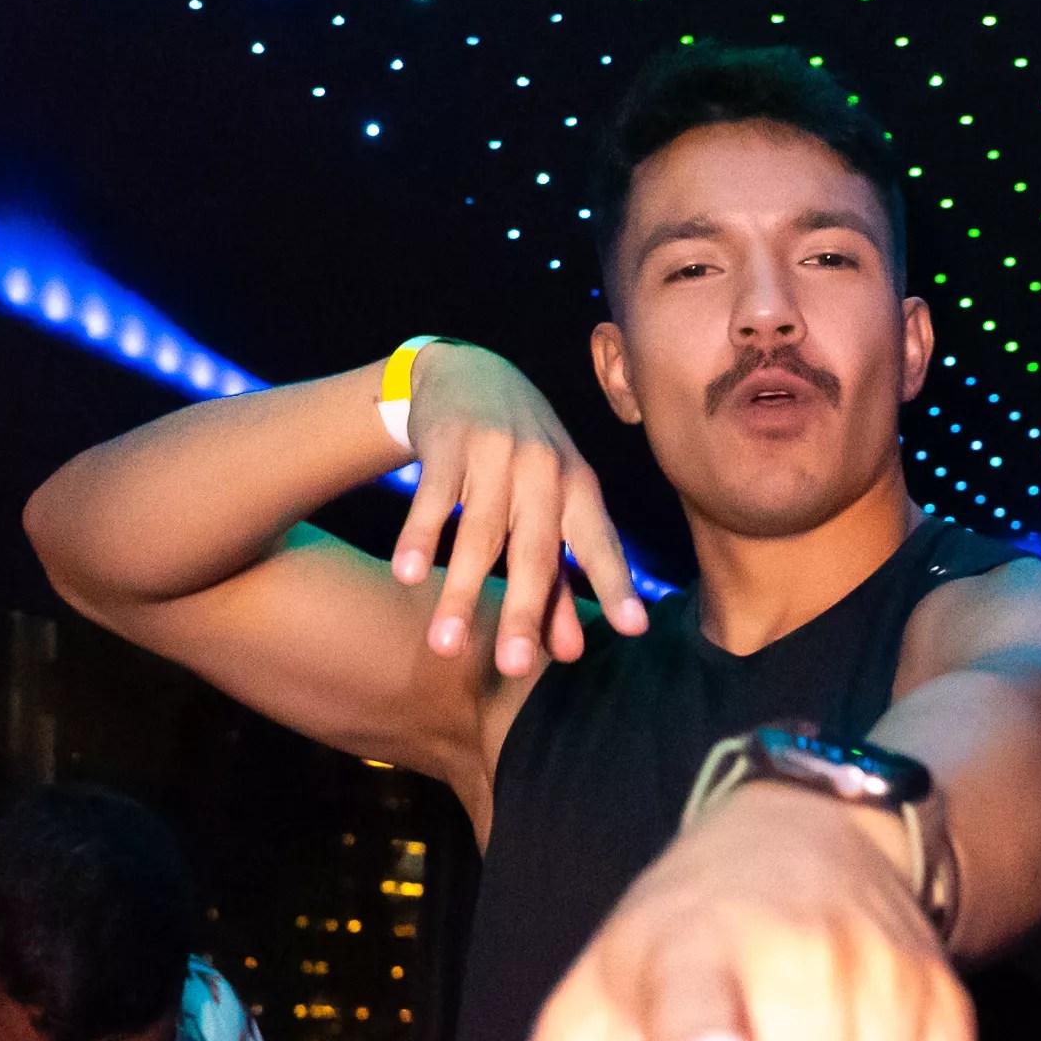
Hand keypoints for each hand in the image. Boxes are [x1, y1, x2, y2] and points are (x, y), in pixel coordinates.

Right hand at [391, 338, 648, 676]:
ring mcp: (497, 455)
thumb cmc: (520, 457)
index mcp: (578, 488)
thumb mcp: (550, 506)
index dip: (616, 586)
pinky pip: (435, 499)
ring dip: (459, 591)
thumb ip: (560, 582)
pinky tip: (407, 576)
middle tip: (513, 667)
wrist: (468, 373)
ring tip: (444, 646)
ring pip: (480, 534)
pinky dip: (420, 537)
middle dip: (524, 612)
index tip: (634, 629)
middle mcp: (545, 471)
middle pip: (535, 552)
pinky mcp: (450, 443)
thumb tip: (569, 654)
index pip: (600, 545)